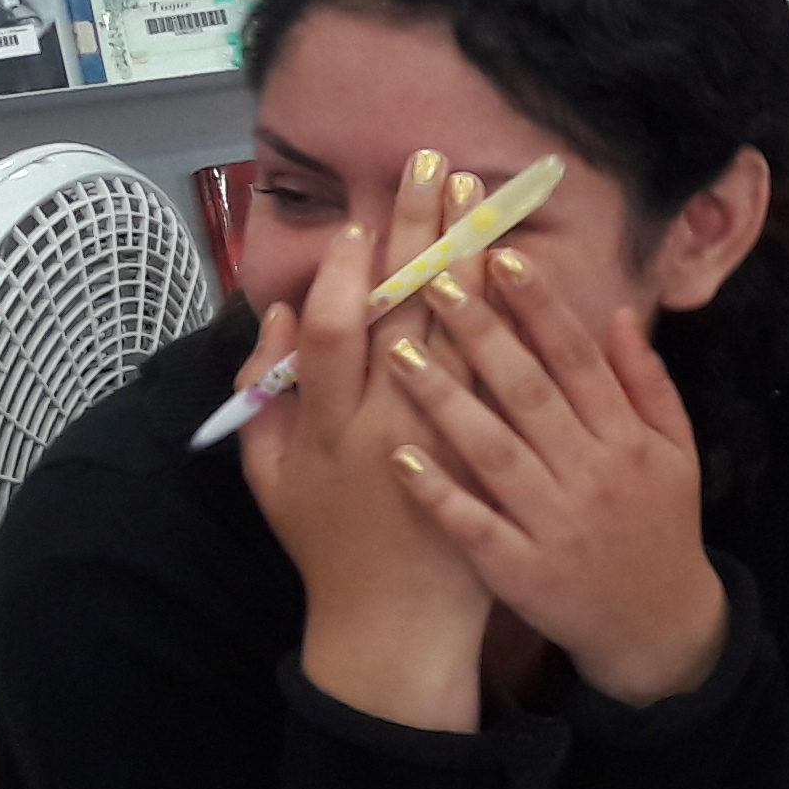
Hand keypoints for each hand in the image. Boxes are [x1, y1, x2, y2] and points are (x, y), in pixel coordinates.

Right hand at [241, 153, 491, 731]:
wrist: (397, 623)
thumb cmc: (328, 544)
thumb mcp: (270, 477)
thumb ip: (265, 396)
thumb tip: (278, 317)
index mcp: (327, 425)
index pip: (334, 330)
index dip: (342, 272)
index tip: (355, 222)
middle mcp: (387, 422)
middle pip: (404, 310)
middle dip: (414, 234)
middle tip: (428, 165)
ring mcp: (447, 437)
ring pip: (463, 334)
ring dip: (469, 260)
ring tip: (478, 198)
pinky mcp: (494, 452)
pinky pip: (509, 380)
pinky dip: (516, 324)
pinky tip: (524, 274)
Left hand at [382, 247, 726, 707]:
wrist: (655, 625)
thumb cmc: (659, 525)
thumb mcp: (674, 450)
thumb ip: (647, 383)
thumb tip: (615, 313)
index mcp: (627, 439)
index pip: (579, 359)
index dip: (541, 307)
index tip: (502, 256)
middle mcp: (591, 474)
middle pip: (530, 392)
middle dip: (481, 334)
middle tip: (432, 278)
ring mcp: (554, 523)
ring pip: (495, 451)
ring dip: (447, 401)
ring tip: (398, 353)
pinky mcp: (520, 571)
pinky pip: (474, 526)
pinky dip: (439, 493)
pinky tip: (399, 457)